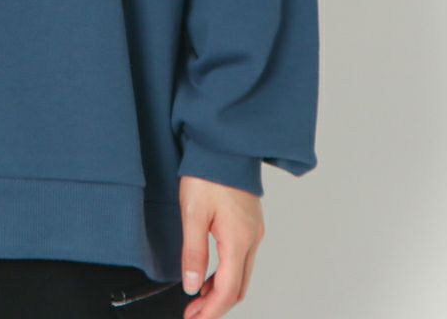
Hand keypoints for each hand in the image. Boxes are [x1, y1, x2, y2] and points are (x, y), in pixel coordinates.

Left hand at [179, 175, 264, 318]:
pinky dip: (227, 273)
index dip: (211, 310)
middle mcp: (252, 239)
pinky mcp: (250, 223)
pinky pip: (243, 259)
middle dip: (217, 306)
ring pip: (242, 274)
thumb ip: (193, 252)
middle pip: (239, 287)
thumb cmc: (207, 173)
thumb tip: (192, 286)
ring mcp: (254, 231)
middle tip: (194, 314)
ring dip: (222, 290)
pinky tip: (210, 274)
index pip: (228, 290)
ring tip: (198, 298)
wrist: (224, 144)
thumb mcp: (192, 212)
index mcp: (239, 240)